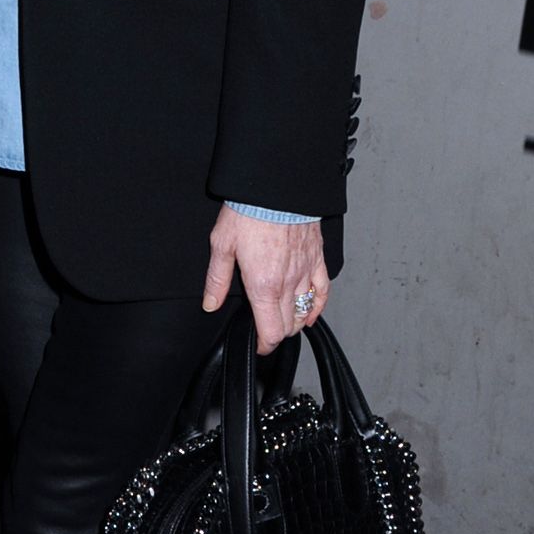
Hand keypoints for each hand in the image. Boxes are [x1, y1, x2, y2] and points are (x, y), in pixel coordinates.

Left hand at [202, 206, 328, 353]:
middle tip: (264, 329)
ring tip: (282, 320)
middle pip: (288, 326)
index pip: (270, 332)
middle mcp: (287, 284)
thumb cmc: (250, 212)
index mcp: (263, 285)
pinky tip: (311, 312)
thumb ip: (217, 280)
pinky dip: (317, 306)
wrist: (276, 188)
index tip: (257, 345)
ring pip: (305, 312)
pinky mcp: (316, 260)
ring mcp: (305, 272)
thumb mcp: (222, 245)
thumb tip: (211, 303)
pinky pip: (322, 291)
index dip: (264, 345)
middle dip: (276, 333)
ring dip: (294, 322)